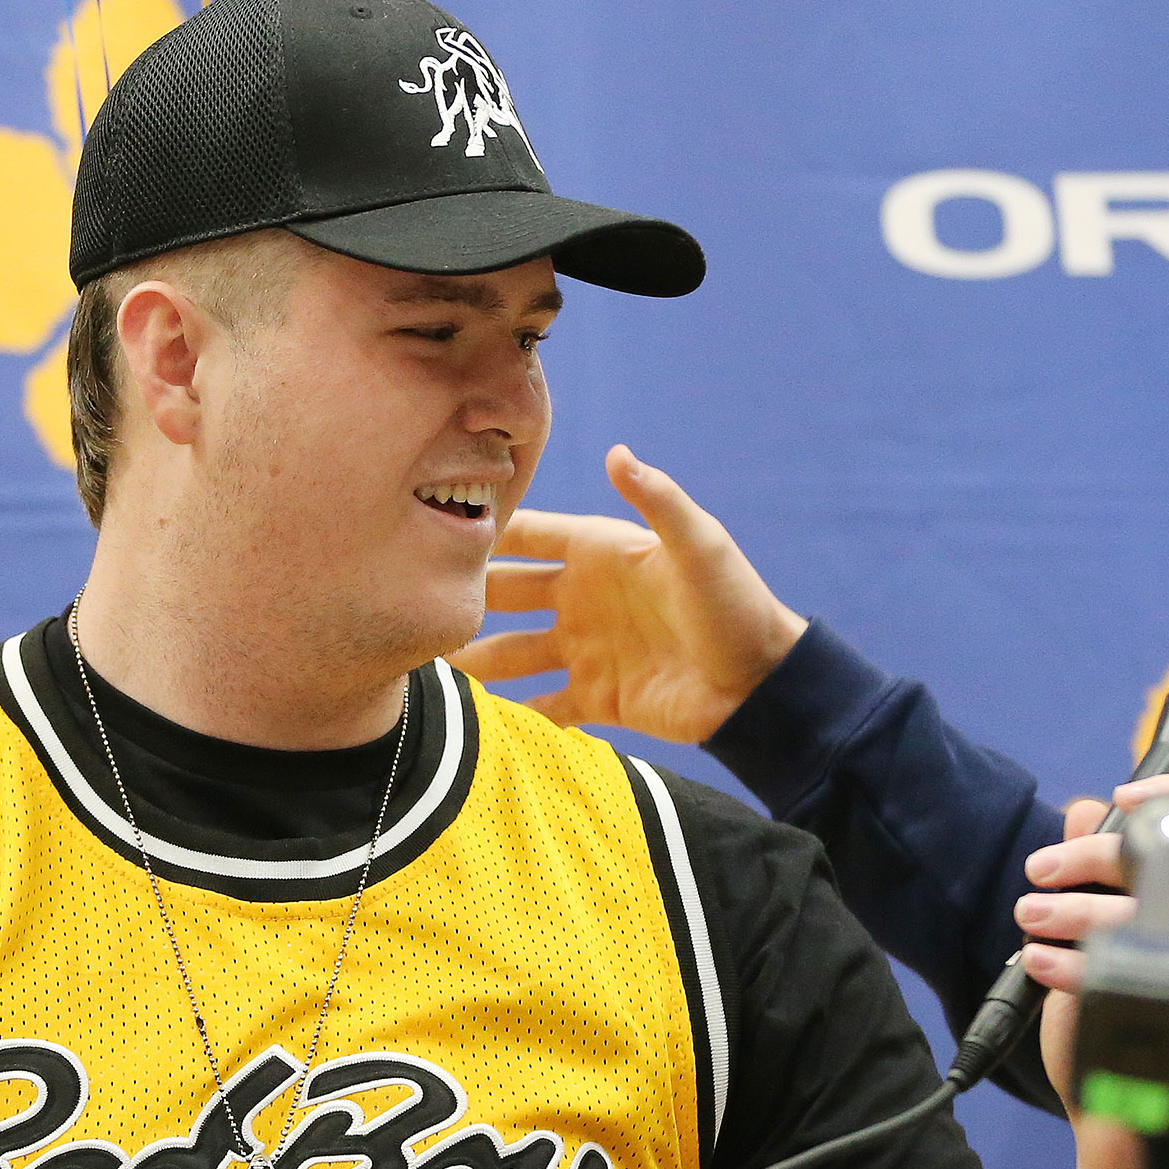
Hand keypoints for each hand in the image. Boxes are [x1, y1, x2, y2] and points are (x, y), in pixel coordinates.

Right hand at [448, 446, 807, 743]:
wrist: (762, 687)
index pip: (527, 535)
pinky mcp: (596, 698)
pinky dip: (509, 710)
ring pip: (511, 652)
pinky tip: (470, 716)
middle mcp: (582, 599)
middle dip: (461, 596)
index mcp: (599, 554)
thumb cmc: (735, 605)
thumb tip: (618, 452)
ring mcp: (585, 650)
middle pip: (506, 593)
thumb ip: (657, 500)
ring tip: (423, 665)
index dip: (482, 529)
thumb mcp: (699, 546)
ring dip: (473, 658)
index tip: (425, 523)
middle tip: (406, 599)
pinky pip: (541, 704)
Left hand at [1018, 775, 1168, 1168]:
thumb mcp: (1100, 938)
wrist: (1126, 1124)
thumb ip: (1098, 876)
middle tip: (1038, 874)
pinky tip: (1040, 967)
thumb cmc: (1114, 1026)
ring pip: (1150, 915)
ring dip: (1072, 908)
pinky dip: (1074, 965)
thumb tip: (1083, 807)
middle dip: (1091, 855)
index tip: (1120, 793)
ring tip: (1029, 919)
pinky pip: (1133, 976)